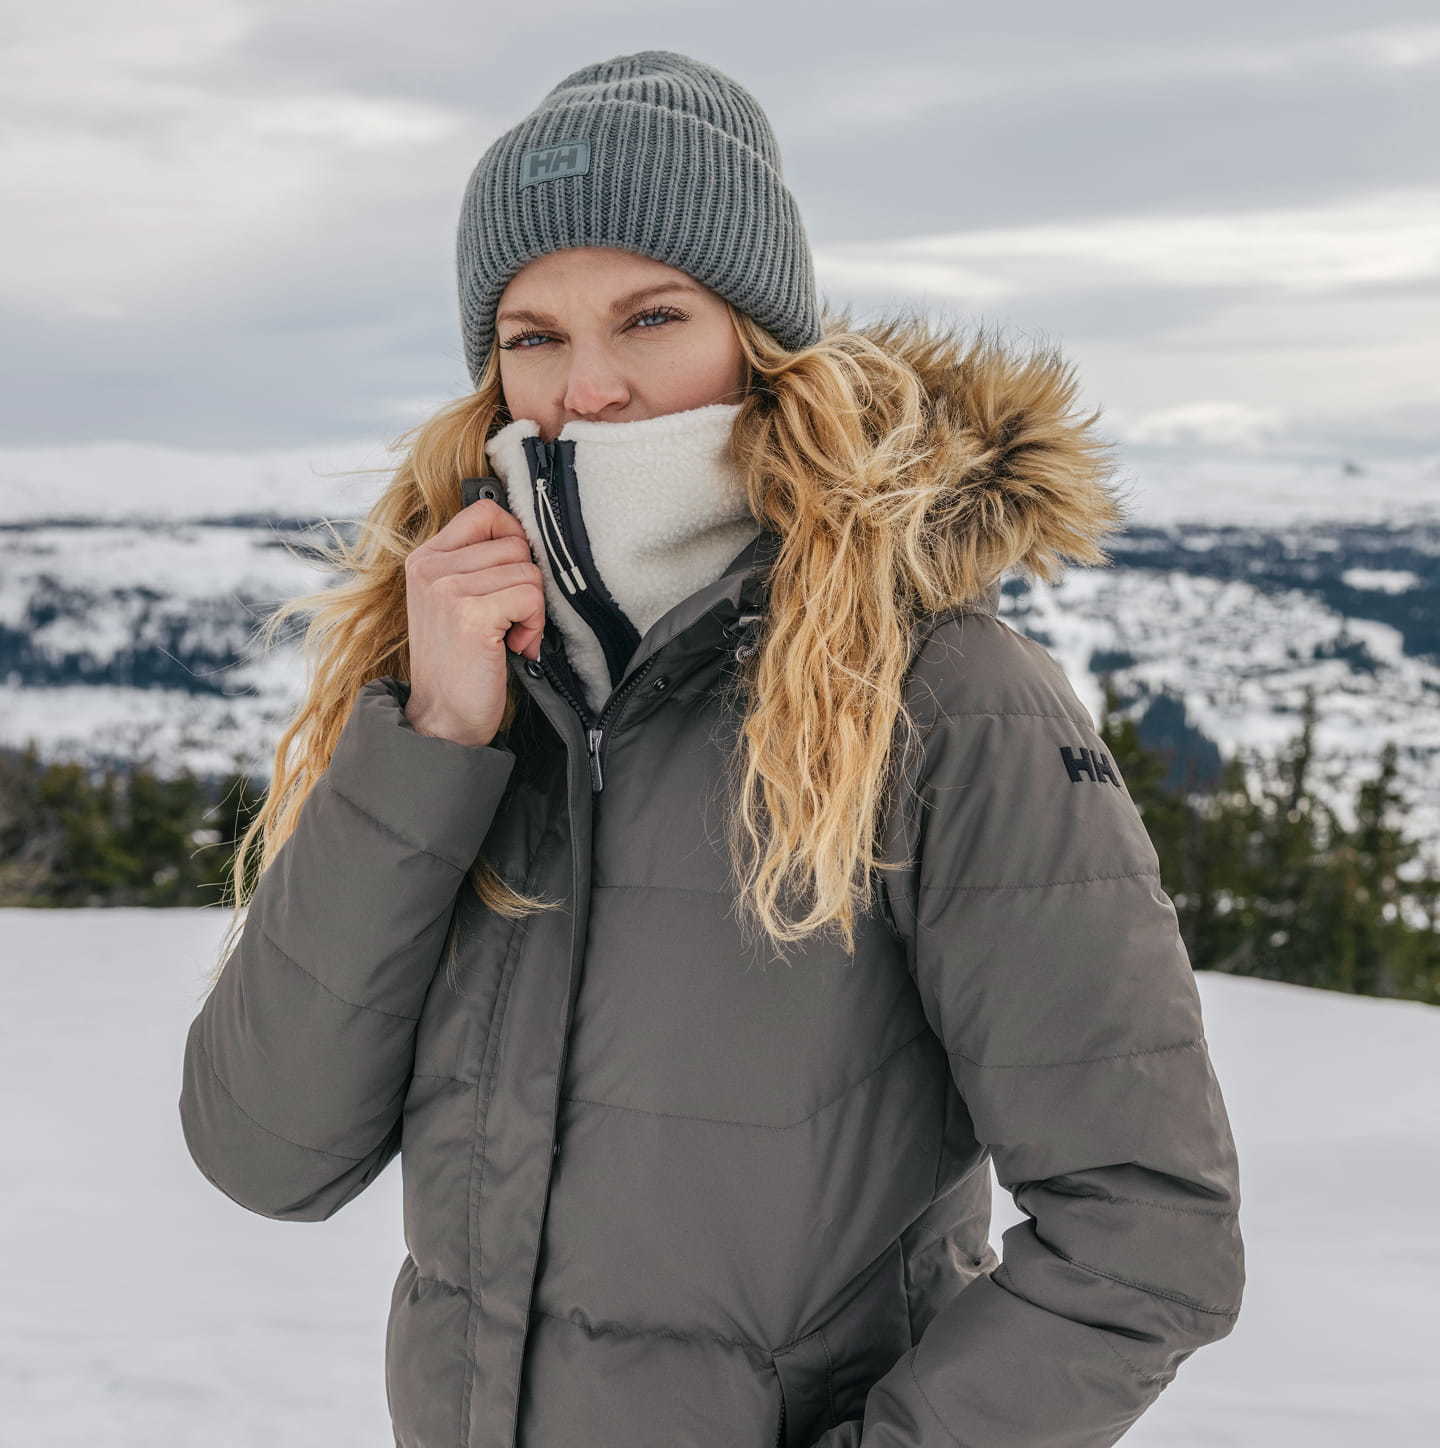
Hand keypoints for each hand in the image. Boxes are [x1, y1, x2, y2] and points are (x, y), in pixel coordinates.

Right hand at [401, 497, 545, 747]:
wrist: (442, 719)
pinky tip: (514, 647)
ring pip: (528, 571)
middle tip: (510, 620)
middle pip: (515, 544)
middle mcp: (431, 568)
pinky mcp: (471, 614)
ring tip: (509, 637)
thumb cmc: (459, 662)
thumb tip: (526, 535)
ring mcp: (448, 589)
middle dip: (526, 584)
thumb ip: (477, 565)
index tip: (514, 575)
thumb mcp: (455, 602)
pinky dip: (534, 625)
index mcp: (426, 558)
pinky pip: (530, 596)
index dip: (514, 539)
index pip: (485, 513)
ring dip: (531, 609)